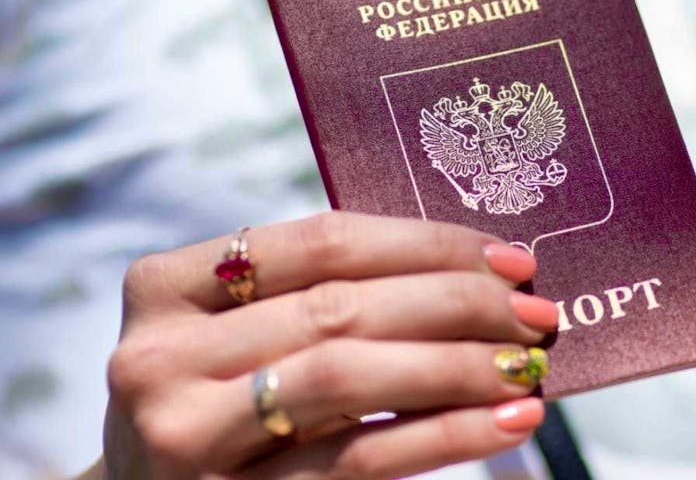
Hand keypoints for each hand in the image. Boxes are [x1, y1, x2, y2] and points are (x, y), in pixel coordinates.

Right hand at [101, 212, 557, 478]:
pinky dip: (448, 434)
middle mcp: (158, 357)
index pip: (319, 242)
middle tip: (533, 312)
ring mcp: (185, 436)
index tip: (504, 257)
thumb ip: (321, 296)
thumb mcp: (248, 335)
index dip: (424, 243)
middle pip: (339, 306)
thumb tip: (476, 273)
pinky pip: (362, 459)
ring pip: (348, 377)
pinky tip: (506, 421)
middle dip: (455, 302)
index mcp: (164, 288)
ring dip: (458, 365)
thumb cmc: (224, 400)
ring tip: (526, 364)